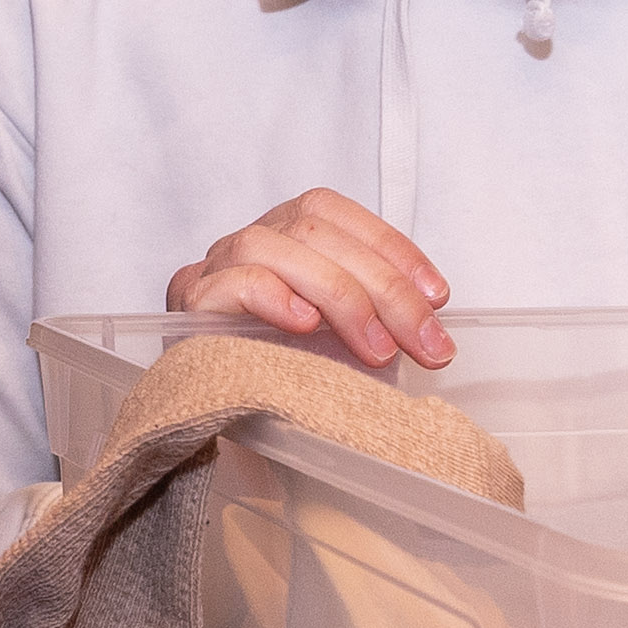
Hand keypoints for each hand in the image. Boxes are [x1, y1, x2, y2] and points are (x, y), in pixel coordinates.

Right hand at [167, 188, 454, 369]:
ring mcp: (212, 270)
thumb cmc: (281, 371)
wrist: (214, 413)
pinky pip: (235, 282)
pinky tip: (307, 326)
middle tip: (425, 344)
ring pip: (274, 246)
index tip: (437, 296)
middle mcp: (246, 243)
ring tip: (378, 351)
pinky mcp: (190, 306)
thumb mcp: (335, 337)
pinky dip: (277, 297)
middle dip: (384, 287)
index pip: (333, 214)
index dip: (391, 246)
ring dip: (340, 295)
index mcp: (282, 236)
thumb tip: (427, 322)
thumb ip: (368, 315)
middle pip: (314, 232)